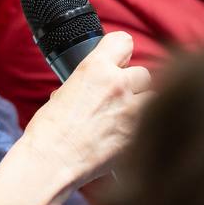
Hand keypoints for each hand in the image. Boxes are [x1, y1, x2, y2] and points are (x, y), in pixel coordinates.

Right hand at [0, 32, 151, 204]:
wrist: (51, 163)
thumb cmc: (49, 132)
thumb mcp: (63, 93)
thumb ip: (88, 84)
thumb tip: (96, 87)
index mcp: (95, 68)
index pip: (124, 41)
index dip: (121, 52)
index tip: (120, 62)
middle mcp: (118, 84)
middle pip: (143, 73)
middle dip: (134, 86)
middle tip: (119, 100)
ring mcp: (132, 110)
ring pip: (154, 97)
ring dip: (144, 106)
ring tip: (126, 120)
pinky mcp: (139, 135)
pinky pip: (152, 123)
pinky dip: (144, 129)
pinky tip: (127, 138)